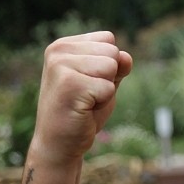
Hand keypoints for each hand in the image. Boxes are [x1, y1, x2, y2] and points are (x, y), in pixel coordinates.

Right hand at [30, 32, 133, 165]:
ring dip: (106, 89)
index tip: (89, 83)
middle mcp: (58, 50)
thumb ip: (117, 65)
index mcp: (63, 45)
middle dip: (108, 77)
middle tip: (87, 96)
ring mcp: (60, 65)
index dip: (109, 65)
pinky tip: (82, 110)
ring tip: (85, 101)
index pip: (108, 39)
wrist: (59, 144)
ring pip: (112, 66)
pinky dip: (102, 102)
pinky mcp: (68, 84)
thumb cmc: (83, 111)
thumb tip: (126, 56)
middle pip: (113, 52)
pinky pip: (108, 87)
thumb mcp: (104, 81)